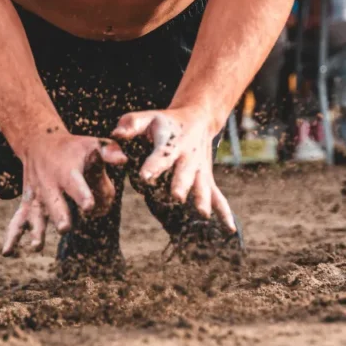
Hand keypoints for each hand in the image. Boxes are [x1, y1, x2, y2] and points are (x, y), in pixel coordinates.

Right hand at [1, 132, 126, 255]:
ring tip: (36, 246)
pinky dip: (12, 235)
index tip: (89, 206)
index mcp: (67, 171)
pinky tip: (7, 252)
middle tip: (65, 228)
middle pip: (55, 203)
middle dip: (59, 216)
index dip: (82, 194)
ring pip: (36, 214)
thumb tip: (124, 160)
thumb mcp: (91, 144)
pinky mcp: (28, 203)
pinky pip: (18, 219)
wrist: (39, 142)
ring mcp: (37, 195)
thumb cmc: (73, 147)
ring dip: (36, 229)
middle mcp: (49, 185)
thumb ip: (108, 153)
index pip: (75, 184)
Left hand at [112, 108, 236, 232]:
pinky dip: (225, 212)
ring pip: (202, 186)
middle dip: (181, 185)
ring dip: (202, 199)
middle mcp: (188, 157)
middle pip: (184, 172)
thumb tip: (115, 133)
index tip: (145, 176)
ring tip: (202, 214)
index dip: (153, 165)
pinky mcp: (207, 178)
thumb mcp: (148, 117)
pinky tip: (230, 228)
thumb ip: (131, 124)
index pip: (161, 155)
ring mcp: (200, 169)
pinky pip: (218, 196)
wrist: (197, 119)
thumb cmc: (165, 122)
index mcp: (171, 143)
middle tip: (176, 197)